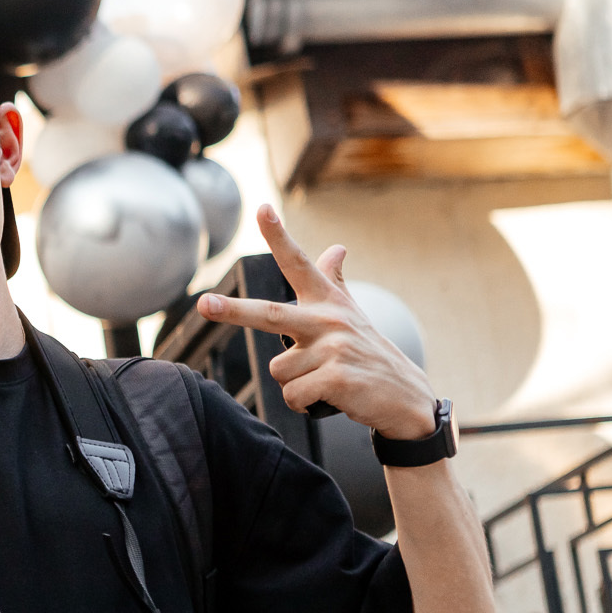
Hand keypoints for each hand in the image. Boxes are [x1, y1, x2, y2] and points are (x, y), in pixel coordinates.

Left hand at [195, 205, 437, 440]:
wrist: (407, 397)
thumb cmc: (369, 354)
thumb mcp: (352, 314)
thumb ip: (335, 281)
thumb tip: (336, 247)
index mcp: (329, 302)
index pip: (298, 264)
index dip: (279, 236)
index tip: (262, 208)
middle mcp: (330, 319)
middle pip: (269, 314)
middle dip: (233, 310)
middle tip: (204, 303)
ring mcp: (334, 348)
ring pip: (279, 370)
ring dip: (295, 385)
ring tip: (325, 382)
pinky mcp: (337, 378)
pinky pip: (293, 395)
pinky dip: (303, 404)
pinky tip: (329, 398)